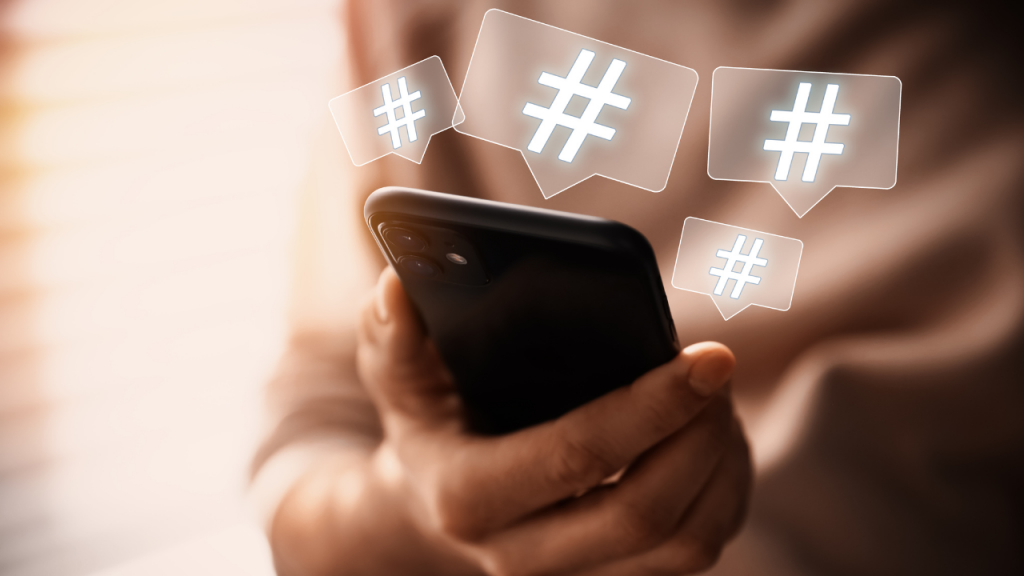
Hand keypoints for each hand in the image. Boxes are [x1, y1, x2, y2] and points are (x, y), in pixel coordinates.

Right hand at [353, 267, 751, 575]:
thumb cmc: (428, 426)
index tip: (709, 355)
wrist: (435, 508)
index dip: (651, 405)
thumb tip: (397, 285)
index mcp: (469, 498)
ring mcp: (574, 575)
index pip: (577, 457)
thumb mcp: (396, 380)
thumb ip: (391, 337)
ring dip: (720, 465)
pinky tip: (716, 436)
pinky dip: (726, 490)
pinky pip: (697, 548)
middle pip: (646, 513)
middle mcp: (523, 554)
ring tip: (719, 400)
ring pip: (686, 543)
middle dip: (699, 436)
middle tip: (718, 369)